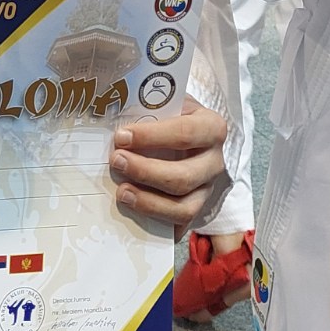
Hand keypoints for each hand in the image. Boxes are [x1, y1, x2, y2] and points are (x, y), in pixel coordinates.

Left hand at [109, 99, 226, 234]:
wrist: (195, 136)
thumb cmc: (177, 118)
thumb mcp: (171, 105)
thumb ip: (151, 111)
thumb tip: (115, 118)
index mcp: (212, 128)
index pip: (184, 133)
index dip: (151, 137)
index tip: (121, 137)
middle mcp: (215, 162)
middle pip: (183, 176)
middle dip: (145, 171)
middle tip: (116, 162)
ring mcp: (208, 190)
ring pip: (183, 207)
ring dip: (148, 202)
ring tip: (122, 192)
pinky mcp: (198, 210)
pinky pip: (178, 225)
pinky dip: (156, 222)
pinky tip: (135, 213)